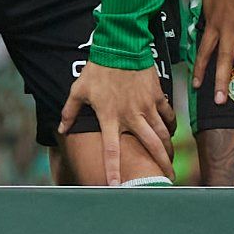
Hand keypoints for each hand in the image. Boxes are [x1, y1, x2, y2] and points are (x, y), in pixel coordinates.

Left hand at [62, 63, 173, 183]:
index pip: (112, 149)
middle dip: (160, 165)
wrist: (120, 46)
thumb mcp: (79, 89)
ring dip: (168, 149)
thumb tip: (62, 127)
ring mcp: (146, 106)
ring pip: (163, 134)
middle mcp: (131, 116)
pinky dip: (171, 126)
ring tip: (171, 161)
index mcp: (110, 117)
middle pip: (150, 146)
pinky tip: (171, 132)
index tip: (116, 187)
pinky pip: (168, 115)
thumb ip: (70, 111)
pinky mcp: (157, 96)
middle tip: (166, 179)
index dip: (113, 169)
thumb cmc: (98, 68)